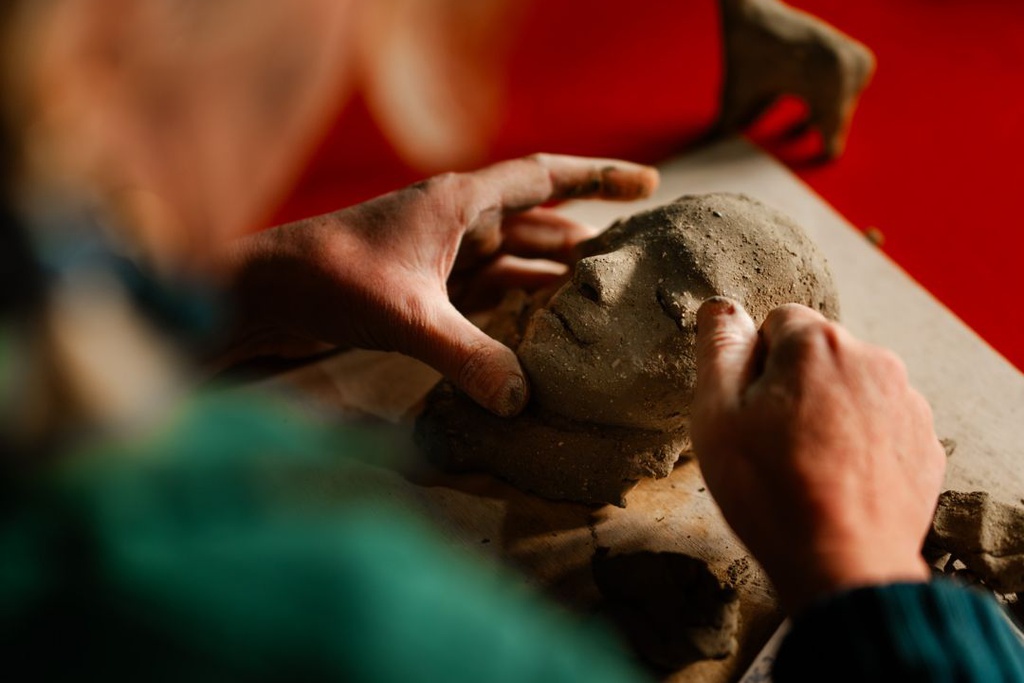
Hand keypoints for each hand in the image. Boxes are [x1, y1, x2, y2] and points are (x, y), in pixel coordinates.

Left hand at [219, 154, 658, 415]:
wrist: (264, 294)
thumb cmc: (329, 282)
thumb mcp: (406, 317)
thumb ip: (468, 356)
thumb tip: (521, 400)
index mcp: (458, 202)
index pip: (544, 177)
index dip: (600, 178)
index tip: (650, 184)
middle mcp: (455, 220)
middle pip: (538, 220)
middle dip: (587, 235)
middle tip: (639, 258)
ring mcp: (440, 253)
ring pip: (515, 257)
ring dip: (554, 272)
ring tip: (604, 294)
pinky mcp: (425, 286)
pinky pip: (489, 289)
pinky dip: (518, 303)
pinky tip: (545, 324)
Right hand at [690, 298, 945, 612]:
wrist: (844, 564)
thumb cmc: (770, 490)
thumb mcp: (717, 415)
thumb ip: (718, 349)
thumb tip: (721, 308)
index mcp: (818, 344)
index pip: (777, 322)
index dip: (754, 366)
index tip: (750, 411)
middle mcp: (873, 360)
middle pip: (818, 356)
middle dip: (794, 386)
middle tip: (773, 442)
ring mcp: (907, 403)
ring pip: (850, 389)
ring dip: (828, 412)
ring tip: (806, 467)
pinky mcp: (924, 443)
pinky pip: (880, 425)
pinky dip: (859, 443)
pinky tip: (837, 481)